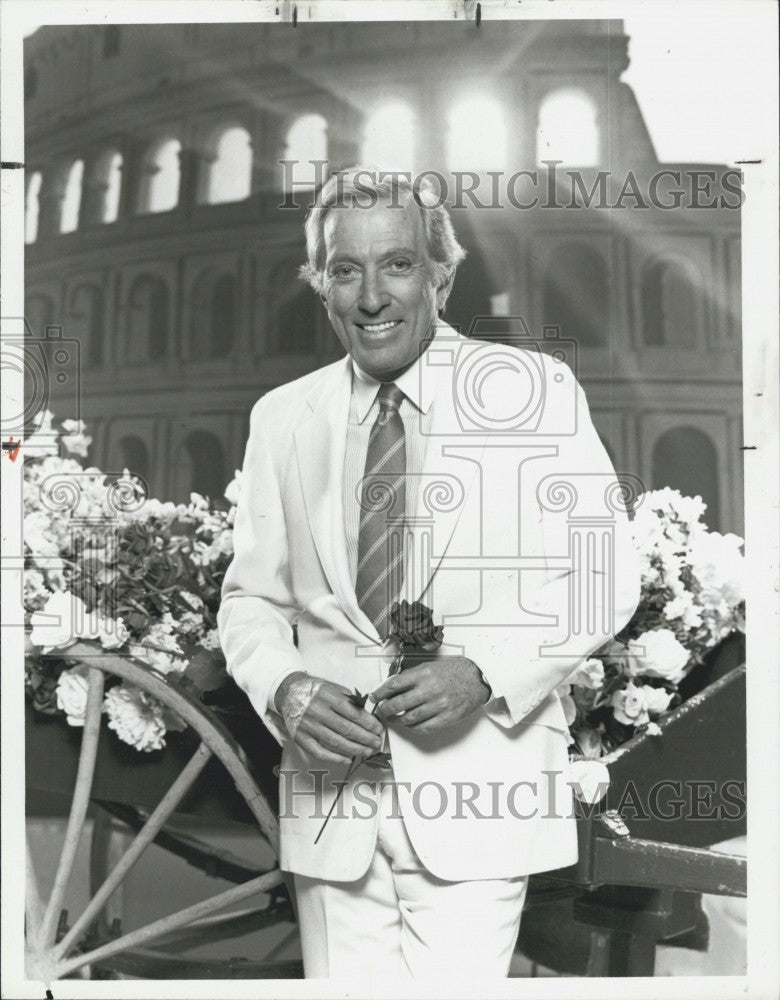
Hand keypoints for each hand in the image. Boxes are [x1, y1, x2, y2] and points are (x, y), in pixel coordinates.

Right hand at [275, 672, 384, 765]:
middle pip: (346, 729)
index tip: (378, 729)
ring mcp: (308, 726)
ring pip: (336, 742)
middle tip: (376, 742)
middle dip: (365, 738)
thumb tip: (367, 715)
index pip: (353, 713)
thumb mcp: (332, 687)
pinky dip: (335, 758)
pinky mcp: (300, 737)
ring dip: (355, 749)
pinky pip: (319, 752)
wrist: (288, 692)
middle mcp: (317, 711)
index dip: (368, 723)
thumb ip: (348, 699)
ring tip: (367, 751)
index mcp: (327, 696)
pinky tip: (347, 759)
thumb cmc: (313, 690)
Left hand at [371, 657, 490, 733]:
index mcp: (424, 674)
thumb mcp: (430, 666)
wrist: (477, 678)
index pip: (394, 684)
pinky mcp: (447, 717)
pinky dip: (413, 728)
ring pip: (410, 718)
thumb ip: (411, 676)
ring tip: (394, 718)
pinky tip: (410, 724)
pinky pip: (424, 727)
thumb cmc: (453, 670)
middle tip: (381, 710)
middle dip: (386, 709)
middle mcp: (430, 689)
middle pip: (399, 704)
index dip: (380, 692)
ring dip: (398, 720)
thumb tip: (391, 687)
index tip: (374, 697)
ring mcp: (439, 705)